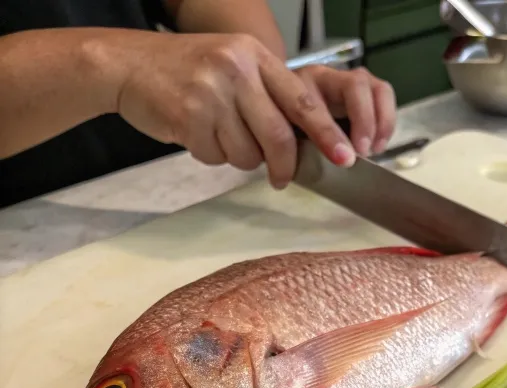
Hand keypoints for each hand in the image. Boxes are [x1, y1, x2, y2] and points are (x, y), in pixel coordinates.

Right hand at [111, 32, 396, 187]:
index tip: (345, 158)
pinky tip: (195, 133)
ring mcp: (211, 91)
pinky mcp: (187, 115)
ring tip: (218, 135)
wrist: (127, 64)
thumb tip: (307, 144)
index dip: (326, 134)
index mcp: (255, 55)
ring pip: (247, 153)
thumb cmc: (188, 72)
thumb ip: (268, 97)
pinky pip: (216, 156)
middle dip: (284, 165)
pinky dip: (210, 154)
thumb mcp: (234, 67)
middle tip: (281, 179)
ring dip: (237, 157)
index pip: (302, 101)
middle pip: (278, 136)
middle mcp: (236, 68)